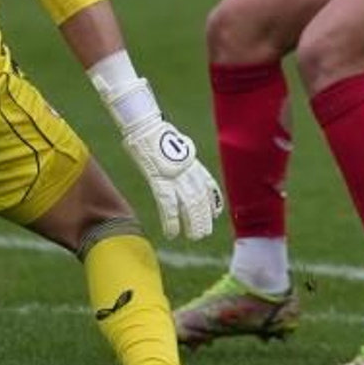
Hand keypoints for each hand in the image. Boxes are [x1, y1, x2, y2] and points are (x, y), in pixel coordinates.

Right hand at [121, 115, 224, 239]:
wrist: (147, 128)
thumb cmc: (156, 134)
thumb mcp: (175, 144)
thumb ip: (181, 156)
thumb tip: (181, 157)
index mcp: (192, 163)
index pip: (208, 185)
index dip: (213, 201)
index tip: (216, 214)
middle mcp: (188, 172)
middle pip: (200, 200)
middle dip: (203, 218)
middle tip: (204, 233)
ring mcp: (176, 178)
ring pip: (190, 206)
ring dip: (193, 224)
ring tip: (194, 237)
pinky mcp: (160, 181)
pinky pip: (168, 206)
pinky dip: (172, 222)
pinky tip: (173, 233)